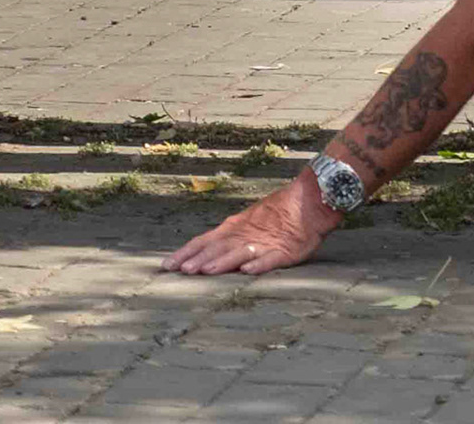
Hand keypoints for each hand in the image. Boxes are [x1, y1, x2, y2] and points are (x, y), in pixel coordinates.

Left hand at [162, 176, 338, 275]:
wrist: (308, 201)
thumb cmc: (276, 214)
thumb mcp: (247, 222)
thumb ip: (227, 238)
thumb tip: (202, 254)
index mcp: (233, 228)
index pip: (203, 241)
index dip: (185, 253)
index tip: (166, 265)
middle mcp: (243, 235)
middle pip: (218, 249)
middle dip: (198, 260)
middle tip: (180, 271)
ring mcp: (264, 243)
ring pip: (239, 253)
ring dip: (222, 262)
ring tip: (206, 271)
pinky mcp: (284, 252)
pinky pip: (269, 260)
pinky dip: (257, 265)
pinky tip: (247, 272)